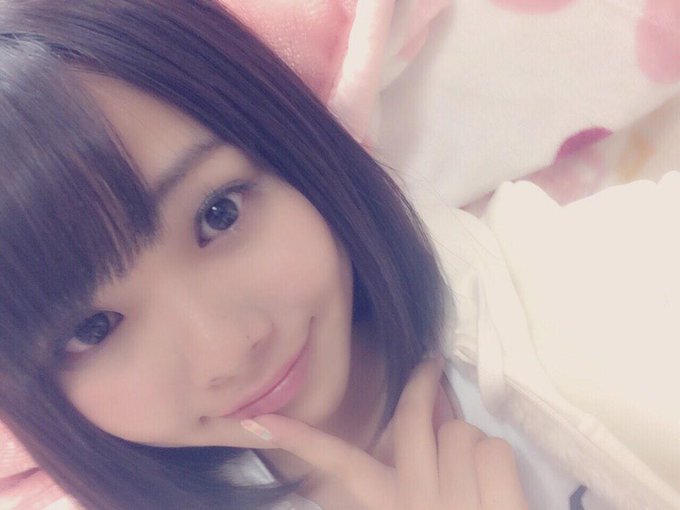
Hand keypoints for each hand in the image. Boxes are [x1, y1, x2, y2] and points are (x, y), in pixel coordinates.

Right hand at [242, 357, 528, 508]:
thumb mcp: (424, 507)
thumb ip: (420, 464)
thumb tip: (429, 409)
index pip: (341, 467)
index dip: (302, 440)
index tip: (261, 420)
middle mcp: (415, 509)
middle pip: (413, 422)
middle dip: (421, 385)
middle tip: (430, 364)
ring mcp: (453, 509)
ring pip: (460, 431)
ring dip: (473, 445)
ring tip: (480, 477)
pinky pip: (494, 447)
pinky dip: (501, 463)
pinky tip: (502, 493)